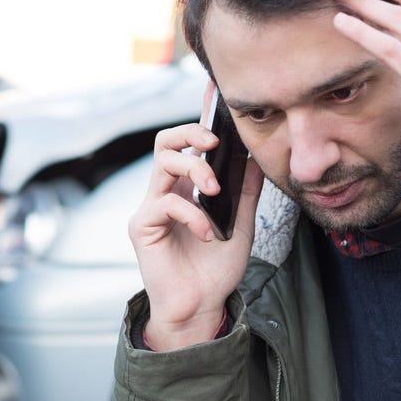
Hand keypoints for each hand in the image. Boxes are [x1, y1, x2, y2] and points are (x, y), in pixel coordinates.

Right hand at [128, 84, 263, 349]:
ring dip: (194, 169)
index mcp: (186, 188)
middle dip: (190, 133)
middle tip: (214, 142)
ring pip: (162, 163)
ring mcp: (151, 208)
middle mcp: (165, 192)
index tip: (215, 93)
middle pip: (165, 142)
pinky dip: (192, 214)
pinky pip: (165, 204)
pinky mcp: (142, 228)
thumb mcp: (242, 222)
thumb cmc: (216, 268)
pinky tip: (207, 233)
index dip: (199, 117)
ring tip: (214, 190)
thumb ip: (246, 189)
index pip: (189, 143)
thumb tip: (258, 154)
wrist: (202, 307)